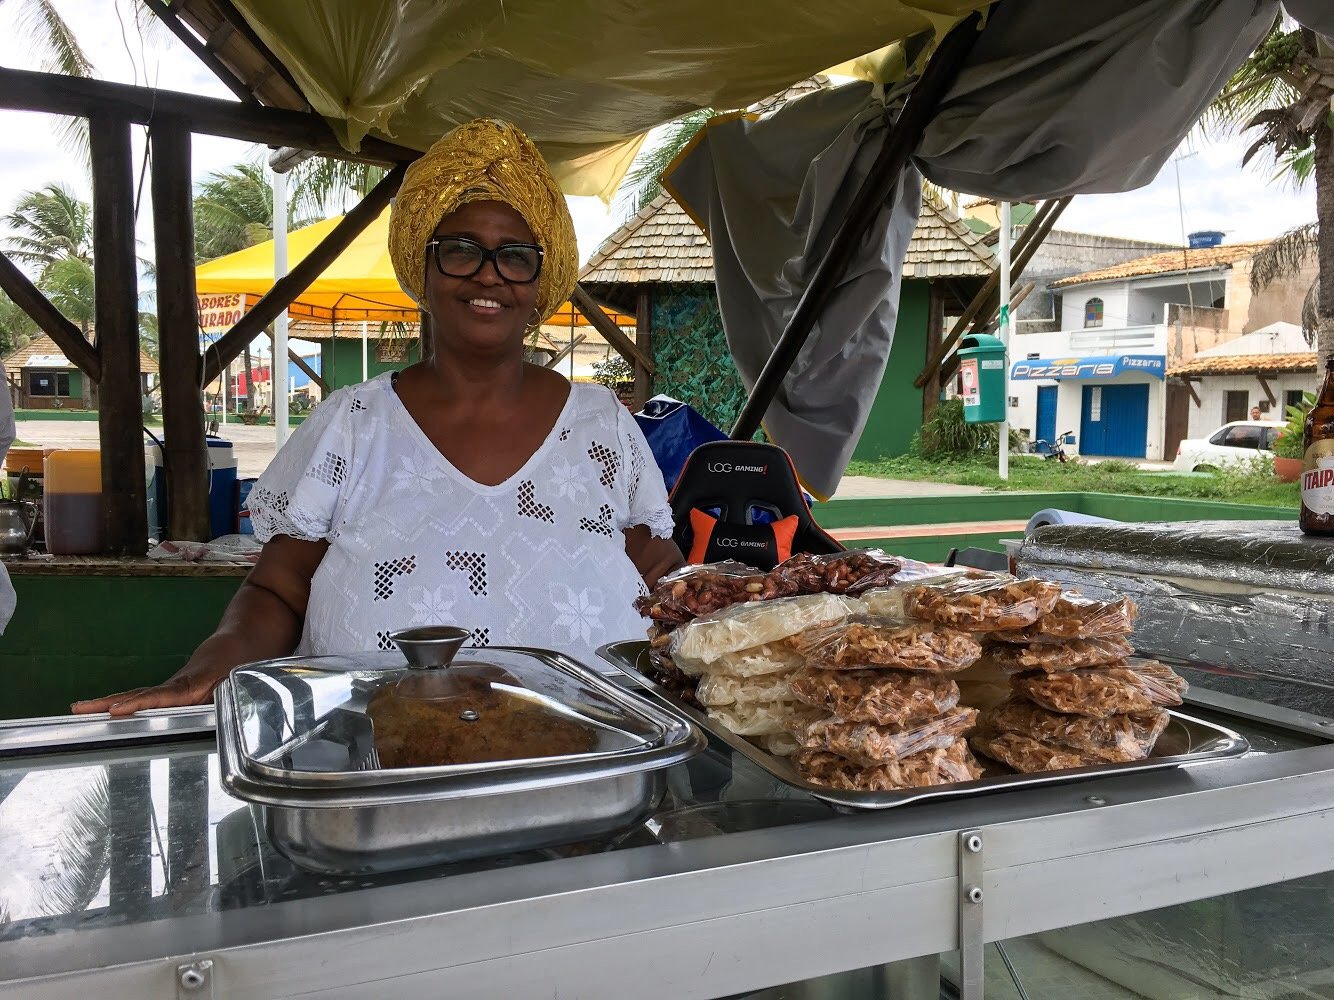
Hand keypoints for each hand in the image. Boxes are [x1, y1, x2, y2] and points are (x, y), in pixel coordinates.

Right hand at [71, 657, 228, 716]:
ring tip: (79, 709)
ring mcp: (171, 688)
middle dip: (107, 703)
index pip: (160, 697)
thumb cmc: (238, 664)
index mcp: (191, 686)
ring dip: (108, 703)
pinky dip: (124, 703)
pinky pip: (145, 697)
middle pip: (137, 695)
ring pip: (137, 695)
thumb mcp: (238, 682)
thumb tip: (219, 717)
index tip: (116, 710)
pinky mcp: (171, 690)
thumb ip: (227, 700)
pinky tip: (105, 711)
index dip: (139, 704)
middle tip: (78, 709)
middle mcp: (175, 687)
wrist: (237, 643)